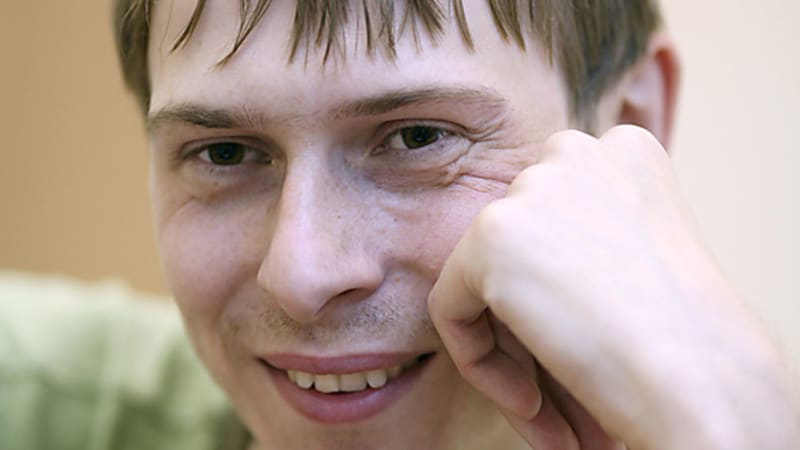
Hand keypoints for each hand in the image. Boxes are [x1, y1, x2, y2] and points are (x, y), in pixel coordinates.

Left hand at [428, 126, 799, 449]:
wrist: (703, 381)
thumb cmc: (689, 340)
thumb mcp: (644, 258)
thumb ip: (584, 239)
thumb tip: (529, 271)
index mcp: (623, 151)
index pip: (553, 222)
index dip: (560, 293)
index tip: (586, 347)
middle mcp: (574, 153)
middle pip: (517, 250)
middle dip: (530, 326)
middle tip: (557, 394)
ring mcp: (531, 189)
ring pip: (482, 283)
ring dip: (510, 352)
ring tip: (547, 411)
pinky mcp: (489, 236)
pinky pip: (451, 309)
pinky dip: (479, 363)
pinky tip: (530, 404)